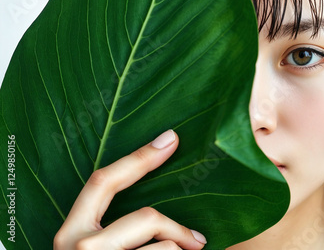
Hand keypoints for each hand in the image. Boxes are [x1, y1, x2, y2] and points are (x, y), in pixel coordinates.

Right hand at [54, 130, 206, 249]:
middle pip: (146, 217)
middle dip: (177, 229)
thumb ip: (113, 228)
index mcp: (70, 232)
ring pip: (166, 246)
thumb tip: (160, 212)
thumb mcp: (95, 249)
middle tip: (198, 243)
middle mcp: (80, 246)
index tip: (171, 139)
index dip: (138, 158)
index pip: (103, 182)